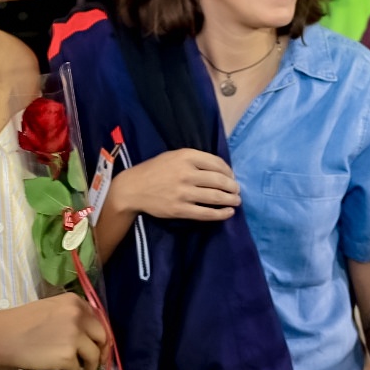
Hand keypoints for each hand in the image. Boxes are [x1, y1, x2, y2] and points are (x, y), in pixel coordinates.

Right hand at [0, 294, 105, 369]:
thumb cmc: (20, 322)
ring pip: (94, 356)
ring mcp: (74, 336)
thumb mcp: (51, 309)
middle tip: (98, 363)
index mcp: (75, 302)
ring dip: (92, 368)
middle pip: (103, 337)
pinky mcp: (67, 356)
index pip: (99, 319)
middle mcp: (79, 316)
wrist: (1, 336)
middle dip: (102, 352)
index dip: (101, 335)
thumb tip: (86, 335)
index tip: (100, 346)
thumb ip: (71, 317)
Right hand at [108, 149, 240, 222]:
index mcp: (186, 156)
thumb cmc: (154, 170)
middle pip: (220, 180)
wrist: (133, 188)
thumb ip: (194, 160)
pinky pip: (206, 213)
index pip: (217, 163)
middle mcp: (186, 173)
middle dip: (233, 186)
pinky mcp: (180, 209)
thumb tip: (220, 170)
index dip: (229, 171)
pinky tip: (228, 212)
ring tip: (236, 201)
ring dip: (231, 199)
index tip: (231, 177)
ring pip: (216, 196)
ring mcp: (183, 192)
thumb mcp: (173, 156)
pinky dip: (221, 213)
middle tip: (237, 190)